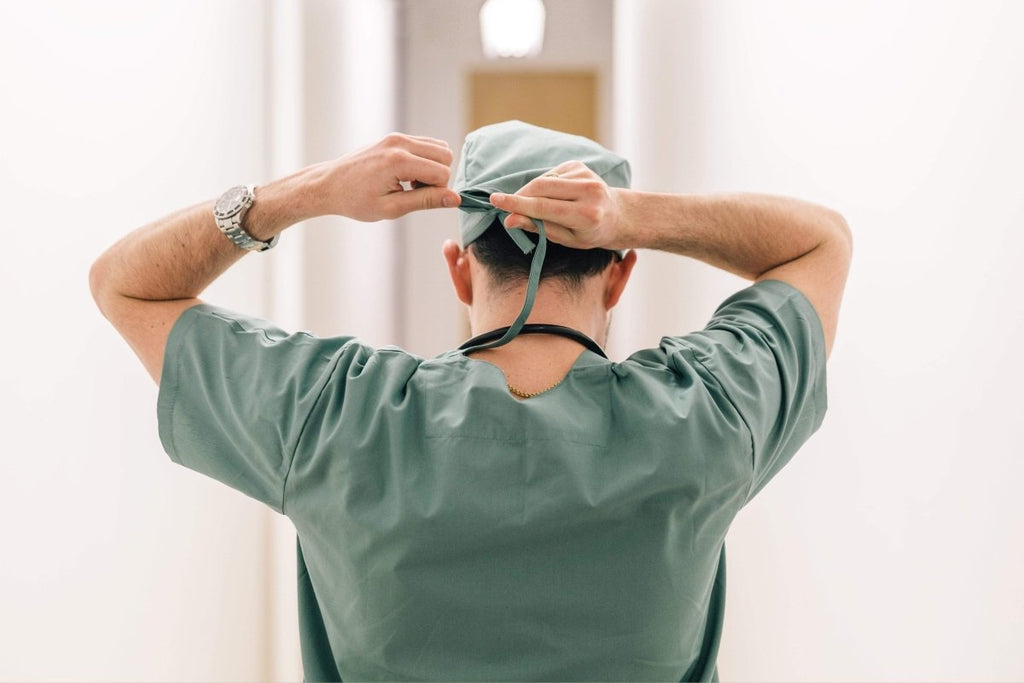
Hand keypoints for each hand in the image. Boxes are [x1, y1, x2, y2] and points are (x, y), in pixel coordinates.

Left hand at [310, 133, 460, 221]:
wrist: (329, 185)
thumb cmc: (355, 200)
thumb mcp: (391, 208)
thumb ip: (426, 201)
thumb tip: (455, 199)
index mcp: (398, 161)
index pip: (442, 173)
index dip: (438, 192)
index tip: (418, 200)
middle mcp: (400, 143)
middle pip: (445, 156)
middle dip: (438, 177)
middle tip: (415, 191)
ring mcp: (397, 137)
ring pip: (439, 148)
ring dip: (432, 168)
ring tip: (410, 184)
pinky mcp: (394, 137)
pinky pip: (426, 145)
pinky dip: (424, 160)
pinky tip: (406, 176)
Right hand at [488, 161, 627, 249]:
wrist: (617, 215)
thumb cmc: (589, 233)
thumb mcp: (566, 239)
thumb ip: (539, 228)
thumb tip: (510, 220)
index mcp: (586, 215)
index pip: (543, 207)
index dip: (517, 204)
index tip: (495, 201)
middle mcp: (588, 191)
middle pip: (540, 188)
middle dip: (520, 196)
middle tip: (507, 206)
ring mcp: (585, 174)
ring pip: (543, 179)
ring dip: (530, 191)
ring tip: (535, 205)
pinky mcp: (579, 165)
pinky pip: (550, 174)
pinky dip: (543, 185)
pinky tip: (553, 195)